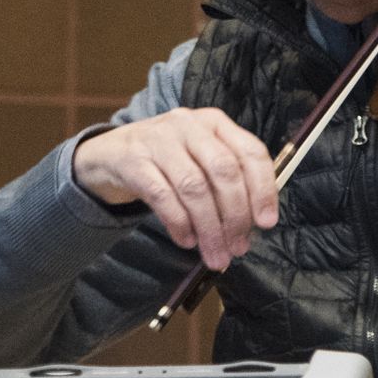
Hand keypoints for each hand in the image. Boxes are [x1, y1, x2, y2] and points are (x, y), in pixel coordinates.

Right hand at [72, 107, 279, 271]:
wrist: (110, 153)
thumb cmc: (169, 160)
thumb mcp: (201, 158)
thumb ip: (228, 180)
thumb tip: (254, 223)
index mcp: (215, 123)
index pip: (250, 152)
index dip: (263, 189)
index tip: (267, 223)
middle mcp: (189, 126)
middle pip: (223, 171)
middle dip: (236, 215)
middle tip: (239, 247)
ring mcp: (159, 140)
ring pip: (194, 187)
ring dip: (209, 228)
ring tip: (216, 255)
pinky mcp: (133, 160)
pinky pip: (162, 196)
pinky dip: (179, 223)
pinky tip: (187, 241)